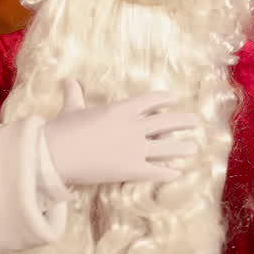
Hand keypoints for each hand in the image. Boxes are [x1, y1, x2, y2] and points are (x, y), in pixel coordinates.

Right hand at [43, 79, 199, 184]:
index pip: (151, 101)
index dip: (164, 99)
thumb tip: (68, 80)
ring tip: (194, 147)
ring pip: (167, 147)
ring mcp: (135, 148)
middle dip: (183, 121)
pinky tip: (177, 173)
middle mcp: (134, 127)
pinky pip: (155, 171)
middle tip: (196, 122)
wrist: (57, 153)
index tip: (174, 99)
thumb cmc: (63, 129)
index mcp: (122, 109)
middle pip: (166, 122)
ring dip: (182, 148)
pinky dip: (167, 172)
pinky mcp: (132, 169)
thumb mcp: (71, 108)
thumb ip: (75, 94)